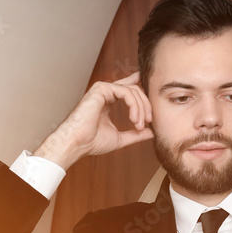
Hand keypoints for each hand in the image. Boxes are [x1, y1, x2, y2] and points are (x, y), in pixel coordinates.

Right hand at [33, 71, 153, 169]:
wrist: (76, 143)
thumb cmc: (90, 142)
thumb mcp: (119, 138)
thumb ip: (134, 134)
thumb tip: (151, 132)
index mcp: (107, 101)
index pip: (128, 89)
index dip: (141, 89)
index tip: (155, 96)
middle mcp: (105, 92)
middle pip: (134, 90)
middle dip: (145, 105)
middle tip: (149, 121)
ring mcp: (103, 89)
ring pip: (132, 91)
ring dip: (140, 108)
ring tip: (139, 124)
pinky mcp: (101, 89)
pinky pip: (126, 92)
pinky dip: (134, 105)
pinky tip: (134, 118)